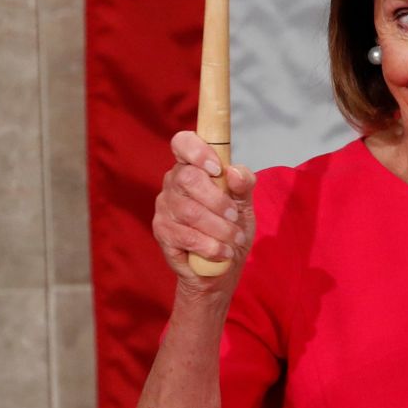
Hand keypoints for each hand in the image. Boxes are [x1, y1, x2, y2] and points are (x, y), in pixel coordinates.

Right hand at [151, 131, 255, 287]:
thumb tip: (234, 172)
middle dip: (218, 200)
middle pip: (187, 178)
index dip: (197, 150)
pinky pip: (186, 236)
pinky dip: (211, 246)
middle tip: (234, 216)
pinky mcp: (162, 231)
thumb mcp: (245, 203)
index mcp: (193, 167)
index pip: (183, 143)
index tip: (217, 168)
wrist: (223, 263)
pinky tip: (223, 252)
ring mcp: (164, 207)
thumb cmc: (231, 226)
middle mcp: (174, 182)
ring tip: (235, 238)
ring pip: (190, 211)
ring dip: (219, 228)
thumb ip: (244, 184)